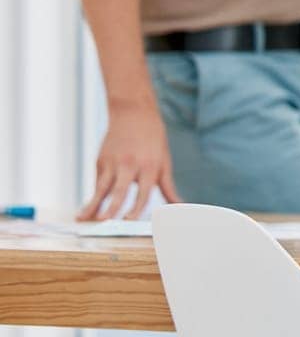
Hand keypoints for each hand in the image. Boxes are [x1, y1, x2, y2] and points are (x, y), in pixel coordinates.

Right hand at [79, 103, 180, 220]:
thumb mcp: (164, 162)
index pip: (143, 191)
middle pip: (119, 190)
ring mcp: (112, 162)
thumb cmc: (153, 142)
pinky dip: (93, 196)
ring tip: (83, 219)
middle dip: (111, 207)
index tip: (129, 220)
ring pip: (101, 187)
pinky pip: (97, 182)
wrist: (133, 114)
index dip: (136, 206)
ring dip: (92, 204)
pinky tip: (86, 210)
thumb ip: (168, 188)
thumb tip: (179, 207)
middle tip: (104, 222)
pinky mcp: (100, 161)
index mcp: (149, 166)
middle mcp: (129, 165)